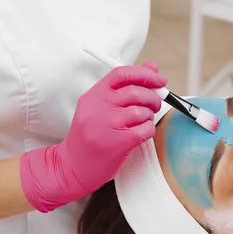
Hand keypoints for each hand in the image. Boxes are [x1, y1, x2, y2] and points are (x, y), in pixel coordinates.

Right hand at [20, 60, 166, 211]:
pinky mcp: (118, 142)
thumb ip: (125, 87)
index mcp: (93, 95)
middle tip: (155, 104)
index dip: (145, 74)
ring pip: (143, 111)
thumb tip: (152, 66)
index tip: (159, 79)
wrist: (73, 166)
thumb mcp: (101, 107)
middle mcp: (99, 107)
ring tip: (141, 122)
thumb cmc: (90, 135)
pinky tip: (140, 134)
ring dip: (149, 116)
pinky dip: (149, 130)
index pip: (122, 73)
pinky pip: (146, 129)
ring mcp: (108, 124)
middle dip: (153, 97)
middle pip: (136, 92)